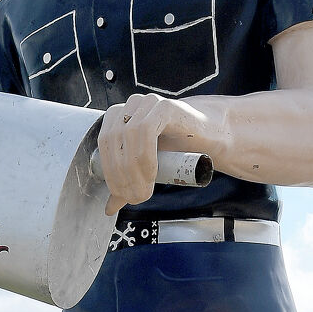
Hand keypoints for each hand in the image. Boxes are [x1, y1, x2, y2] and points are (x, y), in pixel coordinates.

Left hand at [95, 93, 215, 216]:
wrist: (209, 137)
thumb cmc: (177, 150)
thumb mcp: (146, 167)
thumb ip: (126, 182)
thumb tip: (109, 209)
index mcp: (118, 115)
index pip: (103, 144)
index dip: (109, 172)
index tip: (119, 196)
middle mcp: (130, 105)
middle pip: (113, 140)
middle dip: (120, 174)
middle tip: (133, 198)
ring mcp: (147, 102)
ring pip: (127, 136)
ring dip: (132, 169)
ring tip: (143, 192)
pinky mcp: (164, 106)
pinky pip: (146, 129)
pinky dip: (145, 155)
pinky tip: (151, 174)